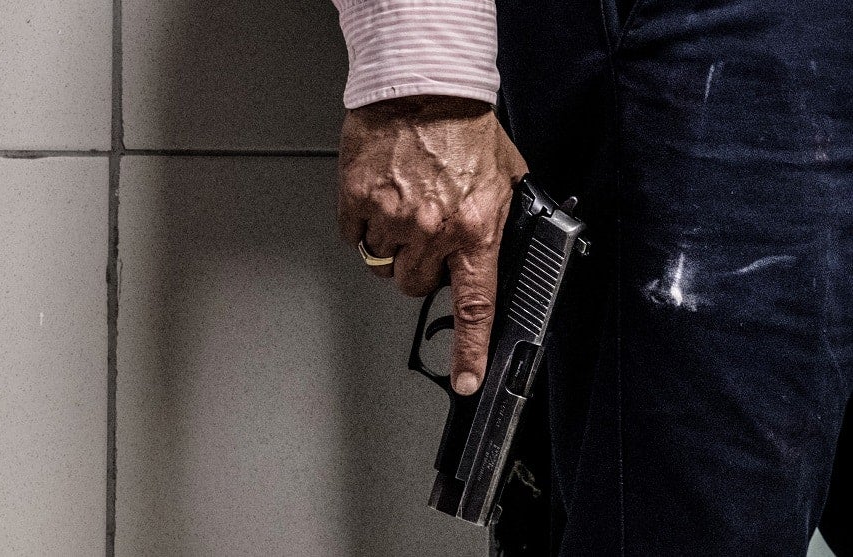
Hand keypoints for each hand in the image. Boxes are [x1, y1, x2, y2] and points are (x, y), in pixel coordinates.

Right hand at [337, 95, 527, 394]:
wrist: (421, 86)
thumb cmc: (464, 125)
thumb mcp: (506, 178)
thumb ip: (500, 221)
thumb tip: (499, 250)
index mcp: (475, 228)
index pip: (475, 304)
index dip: (471, 350)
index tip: (467, 379)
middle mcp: (433, 229)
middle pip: (416, 285)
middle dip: (421, 268)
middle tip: (426, 235)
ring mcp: (391, 218)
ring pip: (384, 263)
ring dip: (392, 244)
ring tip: (405, 204)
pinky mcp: (357, 202)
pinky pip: (354, 235)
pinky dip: (363, 221)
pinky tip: (381, 194)